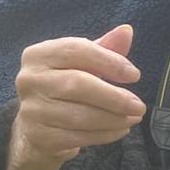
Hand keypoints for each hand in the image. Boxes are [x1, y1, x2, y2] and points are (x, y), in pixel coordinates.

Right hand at [7, 24, 145, 169]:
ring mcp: (32, 110)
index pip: (77, 50)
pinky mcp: (39, 136)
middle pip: (78, 85)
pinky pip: (78, 137)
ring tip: (133, 117)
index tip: (134, 75)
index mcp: (38, 54)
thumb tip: (126, 31)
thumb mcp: (81, 64)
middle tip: (139, 105)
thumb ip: (104, 48)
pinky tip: (119, 129)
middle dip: (114, 97)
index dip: (109, 61)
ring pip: (80, 115)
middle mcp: (30, 80)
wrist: (35, 127)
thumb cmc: (63, 86)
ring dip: (113, 118)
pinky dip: (104, 135)